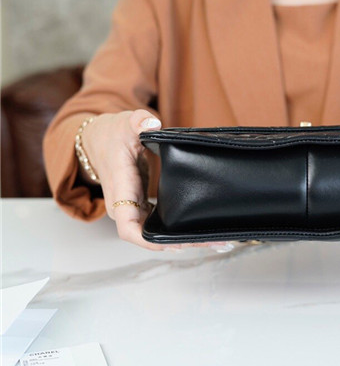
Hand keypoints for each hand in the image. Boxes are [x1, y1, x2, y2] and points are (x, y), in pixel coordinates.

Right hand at [80, 109, 233, 252]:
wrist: (98, 141)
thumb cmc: (111, 134)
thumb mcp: (124, 122)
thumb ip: (138, 121)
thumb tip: (152, 124)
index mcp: (121, 190)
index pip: (128, 227)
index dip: (148, 241)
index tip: (173, 244)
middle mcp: (124, 207)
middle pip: (149, 237)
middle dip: (179, 244)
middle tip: (212, 242)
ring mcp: (133, 209)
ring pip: (156, 234)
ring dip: (184, 240)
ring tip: (216, 241)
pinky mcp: (141, 207)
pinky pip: (159, 224)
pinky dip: (179, 230)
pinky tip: (202, 231)